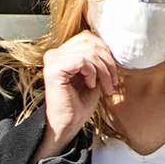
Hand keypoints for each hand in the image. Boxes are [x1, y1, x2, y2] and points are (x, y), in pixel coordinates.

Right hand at [33, 31, 119, 160]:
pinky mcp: (53, 70)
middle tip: (111, 82)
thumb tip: (111, 46)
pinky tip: (91, 85)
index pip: (88, 37)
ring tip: (104, 86)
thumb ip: (98, 59)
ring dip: (103, 70)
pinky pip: (82, 60)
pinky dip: (92, 72)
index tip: (112, 74)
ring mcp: (52, 61)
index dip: (105, 53)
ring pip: (89, 51)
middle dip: (107, 62)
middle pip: (90, 41)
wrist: (68, 126)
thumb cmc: (79, 105)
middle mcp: (54, 54)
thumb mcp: (94, 76)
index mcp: (62, 53)